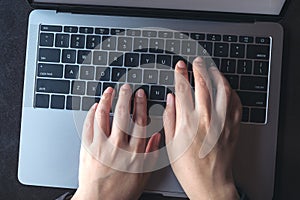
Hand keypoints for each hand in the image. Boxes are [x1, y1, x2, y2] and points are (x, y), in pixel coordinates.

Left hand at [72, 85, 160, 199]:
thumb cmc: (121, 191)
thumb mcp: (143, 175)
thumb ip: (151, 154)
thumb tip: (156, 135)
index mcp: (133, 153)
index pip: (139, 122)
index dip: (140, 105)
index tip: (140, 94)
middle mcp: (117, 147)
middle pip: (121, 115)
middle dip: (125, 97)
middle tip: (126, 87)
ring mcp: (100, 147)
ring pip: (103, 117)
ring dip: (107, 101)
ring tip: (110, 90)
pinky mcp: (87, 149)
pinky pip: (88, 127)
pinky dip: (91, 114)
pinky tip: (95, 106)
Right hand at [163, 57, 241, 199]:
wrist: (210, 182)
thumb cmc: (188, 167)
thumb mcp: (170, 144)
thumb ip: (170, 118)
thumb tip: (170, 99)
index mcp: (187, 122)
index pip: (183, 89)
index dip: (181, 74)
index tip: (180, 66)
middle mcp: (206, 118)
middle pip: (203, 84)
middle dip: (198, 68)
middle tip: (196, 61)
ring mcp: (222, 121)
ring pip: (222, 89)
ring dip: (216, 75)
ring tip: (211, 68)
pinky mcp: (232, 126)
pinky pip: (235, 103)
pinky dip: (230, 91)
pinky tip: (225, 87)